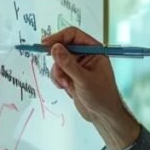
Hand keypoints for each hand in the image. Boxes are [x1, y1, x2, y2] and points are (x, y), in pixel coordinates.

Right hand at [42, 27, 140, 149]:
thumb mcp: (83, 79)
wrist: (103, 115)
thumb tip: (55, 47)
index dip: (58, 37)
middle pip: (62, 47)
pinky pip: (58, 71)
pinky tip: (66, 88)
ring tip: (67, 85)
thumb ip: (68, 63)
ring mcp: (78, 65)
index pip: (73, 34)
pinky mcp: (72, 75)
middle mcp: (86, 55)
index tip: (45, 45)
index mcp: (94, 50)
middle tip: (59, 73)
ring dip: (58, 73)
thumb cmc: (101, 96)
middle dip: (58, 61)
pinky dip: (58, 79)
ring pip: (58, 61)